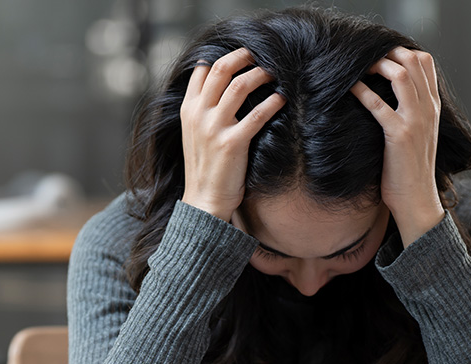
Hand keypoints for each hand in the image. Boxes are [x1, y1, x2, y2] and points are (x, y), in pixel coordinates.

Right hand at [180, 48, 285, 221]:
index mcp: (188, 109)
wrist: (203, 200)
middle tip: (262, 55)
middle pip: (221, 69)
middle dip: (244, 57)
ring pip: (239, 86)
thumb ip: (205, 109)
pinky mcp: (231, 143)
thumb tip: (227, 87)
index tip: (244, 55)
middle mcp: (198, 114)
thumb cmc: (206, 166)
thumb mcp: (196, 133)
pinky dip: (272, 102)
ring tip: (275, 72)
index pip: (202, 68)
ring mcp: (213, 128)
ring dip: (260, 75)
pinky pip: (257, 115)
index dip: (225, 55)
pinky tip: (282, 99)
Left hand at [350, 47, 444, 246]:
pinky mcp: (400, 136)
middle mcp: (428, 109)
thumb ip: (409, 112)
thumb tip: (386, 94)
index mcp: (433, 107)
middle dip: (388, 51)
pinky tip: (349, 88)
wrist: (417, 200)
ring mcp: (416, 121)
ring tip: (358, 66)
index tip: (380, 53)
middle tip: (365, 54)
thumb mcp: (417, 135)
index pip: (426, 62)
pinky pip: (379, 106)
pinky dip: (362, 92)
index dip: (402, 50)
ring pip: (400, 75)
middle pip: (414, 61)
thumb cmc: (409, 170)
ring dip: (377, 65)